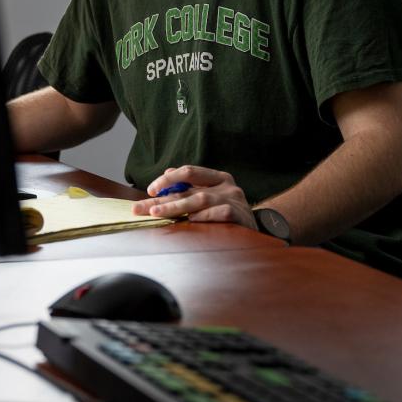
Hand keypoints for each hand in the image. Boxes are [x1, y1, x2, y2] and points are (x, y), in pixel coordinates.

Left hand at [132, 165, 256, 228]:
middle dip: (162, 200)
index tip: (150, 190)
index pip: (189, 172)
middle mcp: (226, 186)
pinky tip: (191, 221)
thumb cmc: (229, 212)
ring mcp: (235, 201)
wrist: (260, 230)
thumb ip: (191, 186)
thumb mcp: (211, 195)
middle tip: (141, 208)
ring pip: (200, 200)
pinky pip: (220, 214)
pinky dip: (204, 217)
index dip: (167, 180)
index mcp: (218, 178)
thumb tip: (168, 171)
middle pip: (189, 190)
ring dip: (176, 207)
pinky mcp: (241, 217)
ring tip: (158, 214)